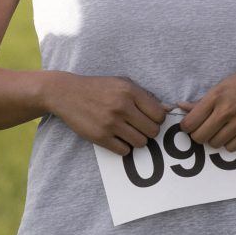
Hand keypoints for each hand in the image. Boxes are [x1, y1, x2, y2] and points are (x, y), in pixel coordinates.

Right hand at [41, 73, 166, 154]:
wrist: (66, 93)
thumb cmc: (98, 88)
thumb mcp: (122, 83)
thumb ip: (145, 96)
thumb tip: (168, 110)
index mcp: (129, 91)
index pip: (159, 115)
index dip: (157, 120)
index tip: (149, 119)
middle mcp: (122, 107)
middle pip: (152, 131)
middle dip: (149, 132)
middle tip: (139, 128)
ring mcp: (110, 123)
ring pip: (140, 143)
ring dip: (137, 141)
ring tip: (127, 133)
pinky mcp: (100, 136)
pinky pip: (124, 151)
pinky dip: (123, 147)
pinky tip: (117, 138)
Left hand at [182, 57, 235, 151]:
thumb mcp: (224, 84)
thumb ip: (203, 100)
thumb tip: (181, 107)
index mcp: (216, 95)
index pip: (190, 123)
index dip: (187, 127)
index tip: (192, 126)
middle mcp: (227, 109)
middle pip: (199, 137)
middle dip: (199, 136)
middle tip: (205, 129)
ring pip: (215, 144)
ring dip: (215, 139)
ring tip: (222, 129)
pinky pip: (231, 148)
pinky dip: (229, 143)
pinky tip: (234, 132)